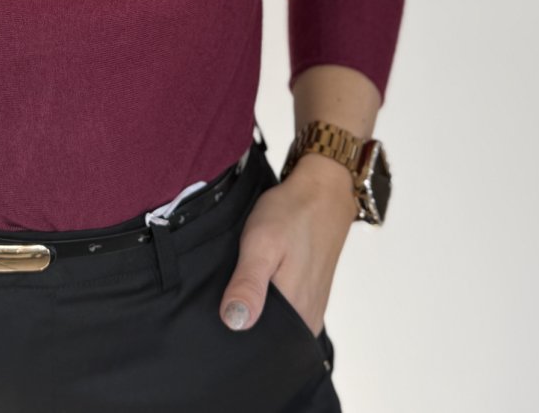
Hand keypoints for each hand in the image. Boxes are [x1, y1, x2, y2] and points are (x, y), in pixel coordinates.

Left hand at [219, 155, 357, 336]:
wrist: (322, 194)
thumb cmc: (291, 214)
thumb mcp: (261, 243)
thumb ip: (249, 284)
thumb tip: (234, 323)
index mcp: (295, 313)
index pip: (258, 345)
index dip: (233, 333)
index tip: (217, 313)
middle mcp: (306, 319)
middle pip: (266, 337)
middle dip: (242, 322)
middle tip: (225, 294)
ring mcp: (310, 309)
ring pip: (275, 324)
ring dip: (255, 309)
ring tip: (238, 288)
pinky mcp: (309, 298)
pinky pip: (284, 311)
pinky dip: (268, 301)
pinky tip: (255, 284)